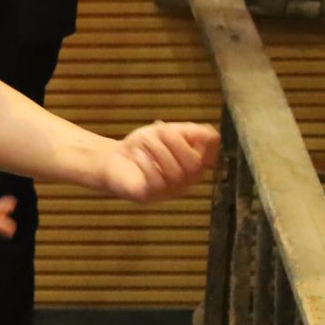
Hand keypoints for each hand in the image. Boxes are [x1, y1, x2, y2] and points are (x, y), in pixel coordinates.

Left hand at [93, 121, 220, 201]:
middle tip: (159, 129)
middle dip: (176, 142)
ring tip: (144, 139)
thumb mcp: (166, 133)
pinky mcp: (149, 196)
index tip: (186, 129)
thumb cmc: (143, 147)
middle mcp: (185, 182)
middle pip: (194, 165)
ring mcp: (168, 191)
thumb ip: (188, 132)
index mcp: (193, 166)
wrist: (112, 160)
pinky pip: (156, 182)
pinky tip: (137, 154)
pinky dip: (147, 164)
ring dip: (159, 150)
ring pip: (176, 173)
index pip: (210, 158)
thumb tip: (212, 134)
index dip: (205, 143)